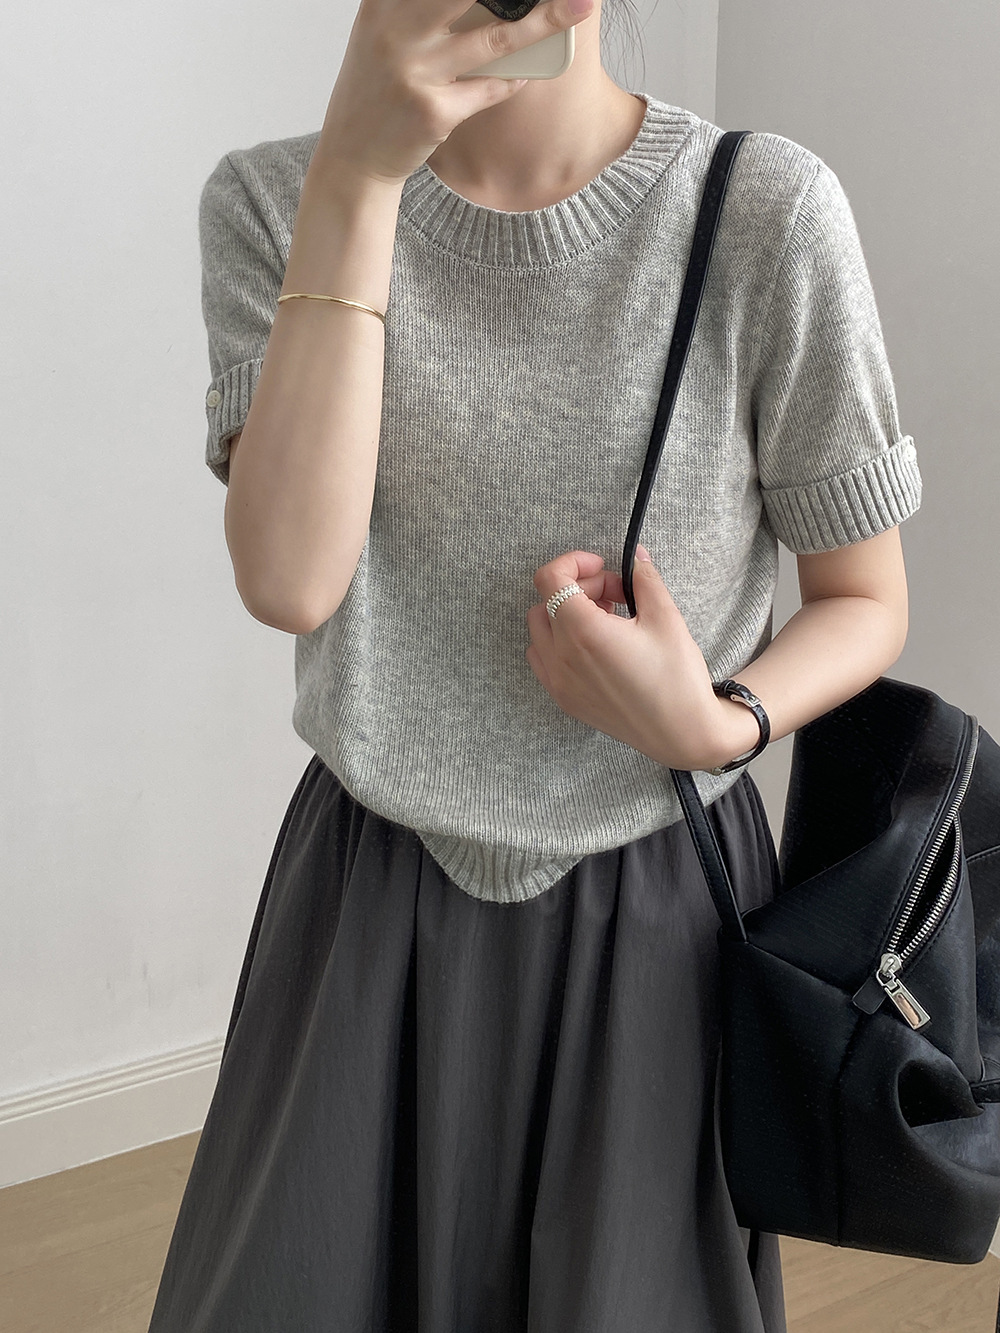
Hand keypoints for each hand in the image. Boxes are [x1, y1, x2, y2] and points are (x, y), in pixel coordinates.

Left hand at [524, 545, 725, 770]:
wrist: (681, 733)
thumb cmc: (676, 678)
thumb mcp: (666, 618)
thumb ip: (643, 580)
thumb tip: (635, 558)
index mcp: (583, 632)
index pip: (549, 579)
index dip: (574, 562)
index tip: (601, 566)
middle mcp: (562, 656)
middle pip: (546, 601)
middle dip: (579, 588)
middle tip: (618, 596)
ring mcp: (558, 681)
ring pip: (539, 629)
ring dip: (565, 614)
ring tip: (606, 620)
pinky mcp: (563, 699)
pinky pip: (542, 658)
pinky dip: (558, 642)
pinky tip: (593, 646)